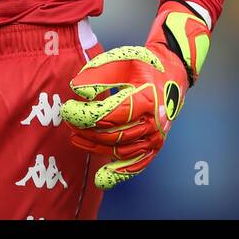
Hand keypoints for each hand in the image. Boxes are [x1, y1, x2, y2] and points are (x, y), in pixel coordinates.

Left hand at [60, 0, 209, 188]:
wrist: (172, 74)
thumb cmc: (144, 65)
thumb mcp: (122, 59)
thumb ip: (98, 74)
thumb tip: (77, 90)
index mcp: (147, 99)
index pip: (110, 114)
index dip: (85, 114)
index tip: (67, 109)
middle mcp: (154, 123)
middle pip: (113, 134)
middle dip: (86, 129)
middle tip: (68, 120)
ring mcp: (155, 138)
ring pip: (120, 149)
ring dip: (94, 147)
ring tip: (74, 137)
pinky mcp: (154, 147)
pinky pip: (136, 165)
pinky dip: (119, 174)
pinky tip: (101, 179)